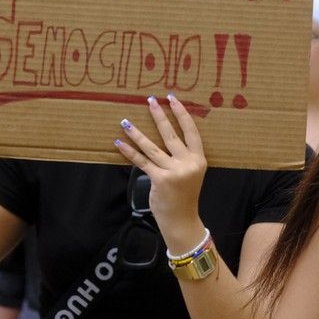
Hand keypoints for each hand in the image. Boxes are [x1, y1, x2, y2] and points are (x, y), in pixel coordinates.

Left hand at [113, 95, 206, 248]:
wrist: (182, 220)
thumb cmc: (184, 196)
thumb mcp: (191, 173)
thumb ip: (182, 158)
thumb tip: (163, 139)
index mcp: (199, 159)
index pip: (191, 131)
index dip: (182, 113)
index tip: (173, 99)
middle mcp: (188, 163)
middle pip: (171, 134)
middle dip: (159, 115)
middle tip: (150, 100)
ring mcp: (174, 171)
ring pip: (152, 147)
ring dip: (137, 133)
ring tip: (126, 121)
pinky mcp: (159, 179)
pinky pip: (142, 161)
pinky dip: (129, 151)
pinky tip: (120, 142)